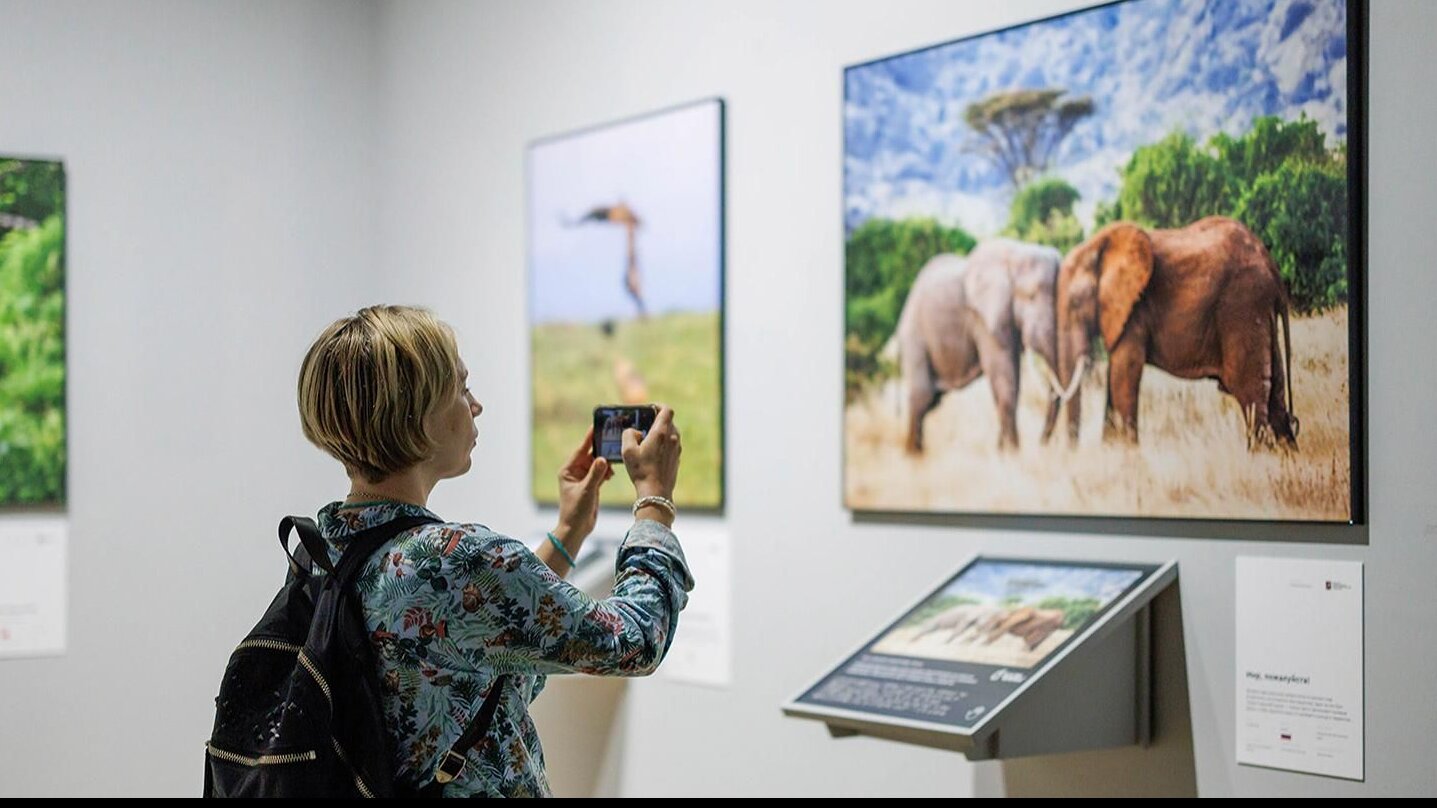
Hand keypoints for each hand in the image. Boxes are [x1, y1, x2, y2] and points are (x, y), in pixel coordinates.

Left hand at [555, 426, 612, 541]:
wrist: (577, 529)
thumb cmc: (576, 511)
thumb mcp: (586, 491)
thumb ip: (596, 474)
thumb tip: (603, 459)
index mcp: (568, 470)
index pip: (580, 450)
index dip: (589, 439)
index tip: (597, 426)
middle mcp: (575, 472)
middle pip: (590, 455)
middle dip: (600, 449)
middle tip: (612, 439)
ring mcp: (584, 478)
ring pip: (597, 464)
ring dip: (605, 463)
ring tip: (614, 460)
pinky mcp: (591, 485)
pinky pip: (601, 472)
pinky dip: (607, 472)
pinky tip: (612, 473)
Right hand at [622, 404, 680, 501]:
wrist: (656, 492)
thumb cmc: (641, 471)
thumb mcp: (627, 450)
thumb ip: (628, 434)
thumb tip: (634, 431)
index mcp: (662, 433)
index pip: (667, 410)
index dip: (658, 406)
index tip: (649, 408)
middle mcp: (672, 439)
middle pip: (668, 421)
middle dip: (656, 420)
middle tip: (643, 424)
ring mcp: (676, 449)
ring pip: (670, 433)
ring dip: (660, 433)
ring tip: (646, 439)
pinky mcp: (676, 459)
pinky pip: (671, 445)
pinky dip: (663, 444)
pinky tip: (651, 453)